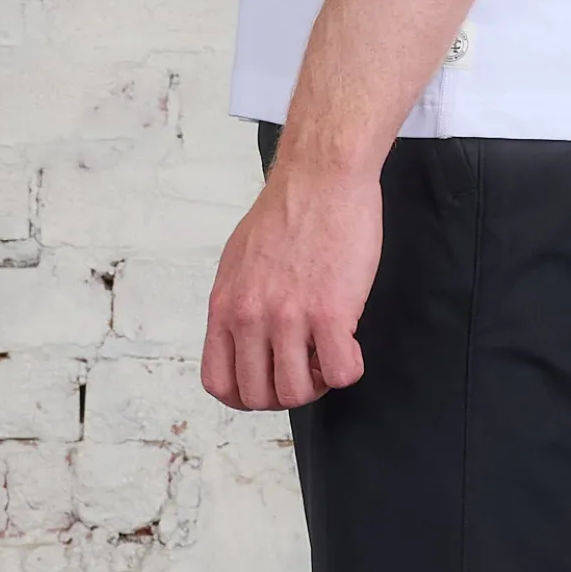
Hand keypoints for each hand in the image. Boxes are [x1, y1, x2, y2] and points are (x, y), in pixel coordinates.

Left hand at [201, 159, 383, 411]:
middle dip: (287, 393)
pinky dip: (349, 368)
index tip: (271, 378)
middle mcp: (250, 315)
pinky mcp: (329, 313)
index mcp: (225, 306)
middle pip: (258, 397)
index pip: (219, 383)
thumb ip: (239, 306)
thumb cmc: (288, 212)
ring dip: (318, 384)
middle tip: (307, 367)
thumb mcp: (239, 263)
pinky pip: (341, 374)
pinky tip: (351, 343)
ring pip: (296, 393)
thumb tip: (247, 341)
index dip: (248, 395)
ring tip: (329, 354)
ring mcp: (288, 316)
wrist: (321, 175)